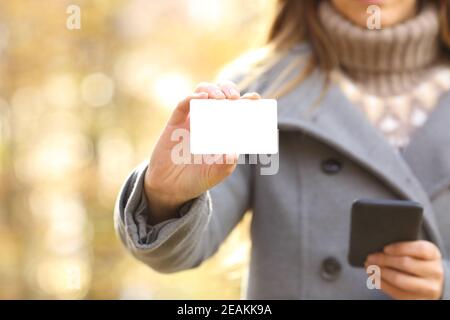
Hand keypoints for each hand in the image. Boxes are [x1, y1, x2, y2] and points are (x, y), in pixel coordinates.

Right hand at [145, 81, 260, 223]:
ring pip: (202, 93)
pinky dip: (191, 98)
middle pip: (221, 94)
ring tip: (220, 98)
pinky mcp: (175, 123)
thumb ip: (225, 165)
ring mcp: (192, 120)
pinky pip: (182, 105)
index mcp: (223, 131)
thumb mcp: (214, 175)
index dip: (246, 102)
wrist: (170, 188)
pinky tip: (200, 98)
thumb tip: (234, 153)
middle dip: (229, 90)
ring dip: (213, 90)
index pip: (236, 110)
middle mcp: (209, 121)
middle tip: (235, 98)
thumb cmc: (197, 180)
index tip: (255, 98)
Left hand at [365, 240, 443, 298]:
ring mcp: (429, 288)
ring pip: (400, 279)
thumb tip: (377, 245)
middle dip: (384, 260)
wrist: (427, 281)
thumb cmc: (415, 260)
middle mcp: (434, 271)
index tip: (384, 248)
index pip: (419, 249)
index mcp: (433, 254)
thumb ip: (401, 247)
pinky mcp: (418, 299)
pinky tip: (374, 278)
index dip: (400, 248)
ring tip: (369, 268)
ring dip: (380, 272)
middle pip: (406, 264)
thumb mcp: (414, 250)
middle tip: (369, 258)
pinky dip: (382, 284)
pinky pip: (397, 292)